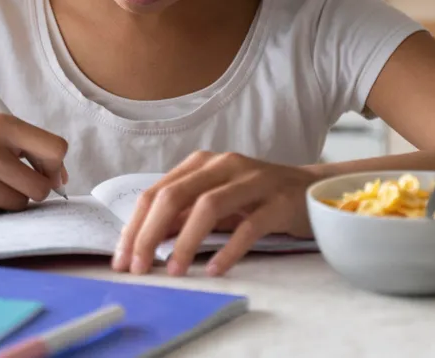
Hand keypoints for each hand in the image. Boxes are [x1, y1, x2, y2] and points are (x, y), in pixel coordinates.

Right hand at [0, 113, 68, 218]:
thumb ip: (29, 149)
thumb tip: (61, 179)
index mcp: (0, 124)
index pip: (55, 149)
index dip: (55, 167)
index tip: (47, 173)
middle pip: (40, 186)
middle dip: (33, 190)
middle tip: (14, 182)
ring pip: (20, 204)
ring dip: (10, 200)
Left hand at [112, 151, 315, 276]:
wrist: (312, 190)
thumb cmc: (256, 199)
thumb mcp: (215, 203)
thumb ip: (182, 216)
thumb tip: (144, 241)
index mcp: (201, 164)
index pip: (156, 192)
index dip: (135, 227)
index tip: (122, 260)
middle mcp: (223, 164)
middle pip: (175, 195)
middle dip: (150, 233)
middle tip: (139, 268)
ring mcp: (252, 180)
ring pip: (208, 206)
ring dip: (186, 241)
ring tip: (174, 271)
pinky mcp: (278, 200)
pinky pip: (249, 226)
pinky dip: (229, 249)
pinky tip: (215, 270)